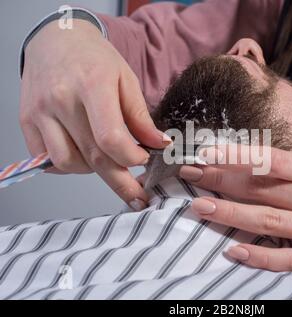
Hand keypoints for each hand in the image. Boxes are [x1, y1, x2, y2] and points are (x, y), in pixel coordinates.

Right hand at [20, 20, 170, 209]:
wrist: (56, 40)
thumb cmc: (95, 58)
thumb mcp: (126, 79)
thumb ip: (140, 115)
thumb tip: (159, 144)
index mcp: (92, 85)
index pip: (111, 138)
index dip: (131, 158)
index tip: (144, 160)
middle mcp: (61, 100)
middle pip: (93, 157)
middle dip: (120, 182)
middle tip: (137, 196)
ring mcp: (40, 112)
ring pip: (68, 163)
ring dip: (92, 171)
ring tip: (106, 160)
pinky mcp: (26, 121)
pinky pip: (46, 159)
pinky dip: (68, 165)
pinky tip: (82, 156)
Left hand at [180, 145, 291, 278]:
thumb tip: (255, 159)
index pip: (273, 161)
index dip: (238, 156)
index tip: (208, 153)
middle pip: (262, 190)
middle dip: (222, 181)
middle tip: (191, 176)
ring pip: (267, 221)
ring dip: (230, 215)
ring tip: (199, 207)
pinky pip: (286, 259)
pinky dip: (258, 256)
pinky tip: (232, 250)